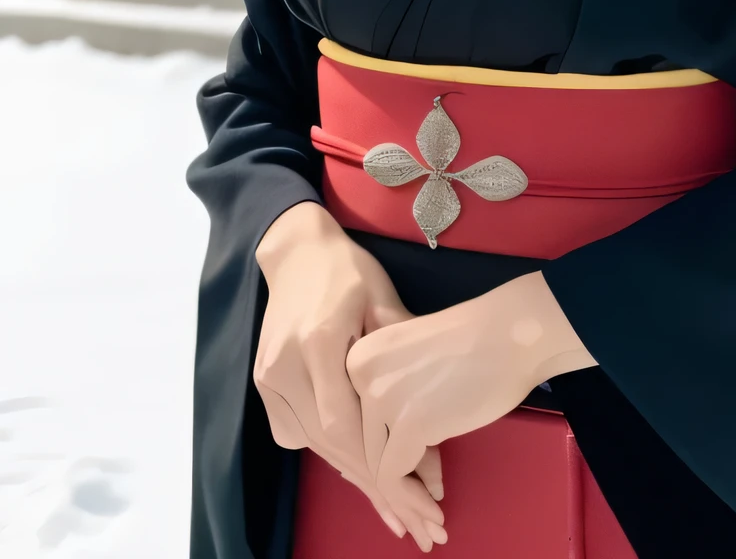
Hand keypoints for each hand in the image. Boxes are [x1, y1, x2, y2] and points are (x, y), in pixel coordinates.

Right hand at [254, 200, 445, 548]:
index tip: (422, 496)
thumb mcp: (383, 300)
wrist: (297, 252)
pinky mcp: (264, 384)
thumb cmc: (349, 272)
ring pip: (315, 445)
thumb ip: (402, 353)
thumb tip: (430, 418)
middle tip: (420, 524)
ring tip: (397, 513)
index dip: (384, 467)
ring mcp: (269, 378)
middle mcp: (286, 368)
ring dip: (356, 478)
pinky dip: (330, 452)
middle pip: (332, 445)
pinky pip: (298, 433)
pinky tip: (358, 471)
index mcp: (319, 343)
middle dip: (379, 488)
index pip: (347, 425)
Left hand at [346, 270, 595, 515]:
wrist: (512, 333)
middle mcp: (359, 373)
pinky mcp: (408, 422)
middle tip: (423, 505)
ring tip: (430, 518)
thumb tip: (382, 450)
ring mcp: (381, 395)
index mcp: (359, 356)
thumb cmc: (477, 343)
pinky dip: (413, 502)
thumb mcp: (414, 363)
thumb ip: (391, 394)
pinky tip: (436, 510)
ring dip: (405, 499)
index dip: (384, 453)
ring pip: (377, 466)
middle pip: (366, 444)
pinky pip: (394, 478)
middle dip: (397, 480)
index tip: (411, 478)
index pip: (358, 421)